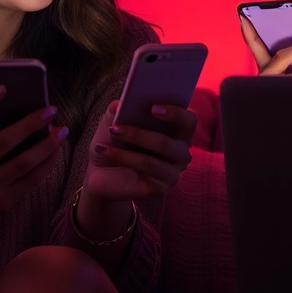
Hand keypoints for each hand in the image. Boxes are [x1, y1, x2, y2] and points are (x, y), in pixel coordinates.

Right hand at [0, 85, 68, 222]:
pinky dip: (47, 163)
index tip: (3, 88)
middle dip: (31, 124)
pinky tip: (56, 149)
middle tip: (51, 110)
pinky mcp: (2, 202)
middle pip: (3, 142)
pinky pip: (31, 180)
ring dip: (48, 145)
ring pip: (24, 163)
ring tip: (62, 130)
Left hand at [83, 100, 197, 202]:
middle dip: (143, 132)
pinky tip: (103, 150)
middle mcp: (180, 153)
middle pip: (172, 143)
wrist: (102, 173)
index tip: (153, 107)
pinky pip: (144, 168)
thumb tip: (120, 104)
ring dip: (130, 140)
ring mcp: (172, 173)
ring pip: (155, 156)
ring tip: (110, 132)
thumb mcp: (113, 122)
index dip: (177, 113)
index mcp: (178, 133)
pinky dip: (121, 156)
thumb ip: (117, 110)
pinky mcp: (160, 188)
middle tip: (119, 124)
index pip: (189, 121)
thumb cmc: (115, 143)